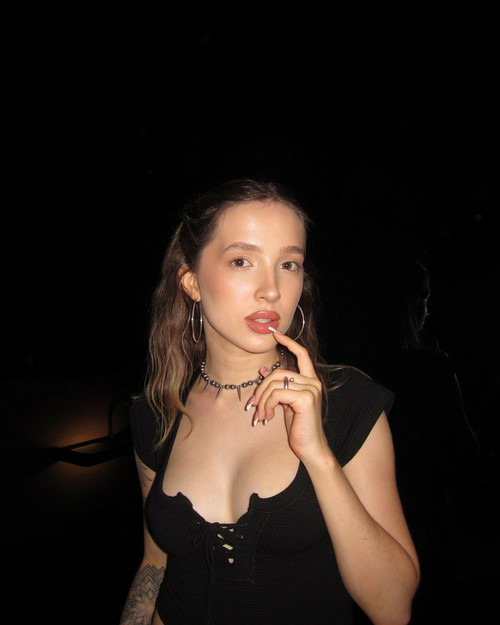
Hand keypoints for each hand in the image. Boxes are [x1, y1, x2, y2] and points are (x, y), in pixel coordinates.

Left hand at [249, 329, 327, 462]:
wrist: (309, 447)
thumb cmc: (298, 426)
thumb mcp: (284, 403)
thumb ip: (277, 386)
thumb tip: (262, 370)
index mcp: (310, 380)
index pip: (302, 354)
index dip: (289, 342)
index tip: (275, 334)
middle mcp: (313, 382)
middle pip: (278, 372)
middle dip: (261, 388)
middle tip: (253, 405)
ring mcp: (311, 389)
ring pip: (275, 383)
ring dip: (262, 400)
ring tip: (261, 415)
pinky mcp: (306, 398)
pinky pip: (277, 394)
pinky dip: (267, 405)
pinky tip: (267, 417)